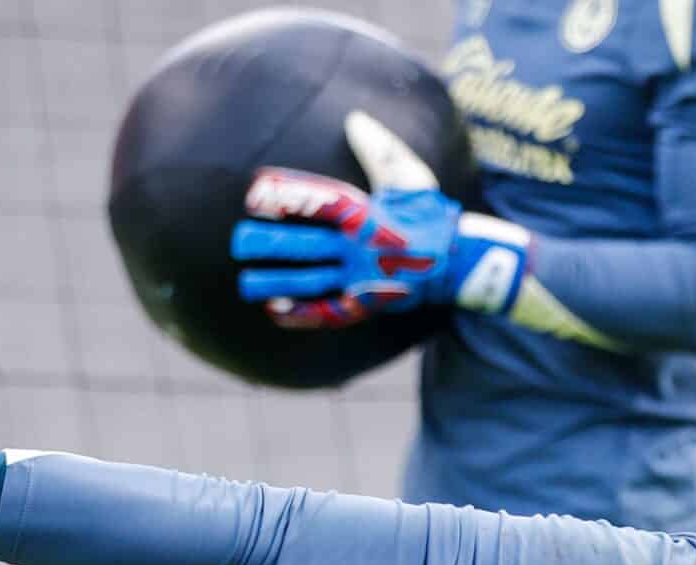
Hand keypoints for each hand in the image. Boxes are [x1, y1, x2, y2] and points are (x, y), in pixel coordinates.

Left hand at [228, 112, 525, 331]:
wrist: (459, 263)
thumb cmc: (431, 214)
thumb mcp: (412, 178)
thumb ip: (381, 151)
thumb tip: (353, 119)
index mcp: (370, 214)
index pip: (324, 204)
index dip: (290, 197)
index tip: (256, 192)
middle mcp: (362, 248)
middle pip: (309, 246)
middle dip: (272, 244)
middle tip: (237, 241)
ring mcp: (362, 278)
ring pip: (313, 281)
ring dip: (278, 283)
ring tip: (244, 283)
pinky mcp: (366, 302)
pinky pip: (330, 311)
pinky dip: (303, 315)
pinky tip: (274, 312)